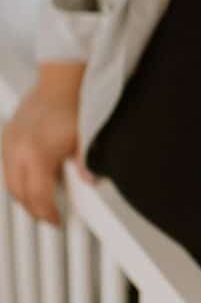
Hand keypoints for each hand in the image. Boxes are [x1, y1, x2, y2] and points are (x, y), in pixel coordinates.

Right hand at [1, 88, 96, 226]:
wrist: (59, 81)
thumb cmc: (71, 106)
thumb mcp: (84, 138)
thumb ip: (85, 164)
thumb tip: (90, 183)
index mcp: (37, 154)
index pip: (38, 196)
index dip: (47, 213)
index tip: (56, 220)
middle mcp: (18, 150)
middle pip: (19, 194)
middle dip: (34, 209)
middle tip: (48, 216)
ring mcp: (9, 143)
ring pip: (10, 182)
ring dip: (23, 196)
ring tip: (40, 202)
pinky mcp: (7, 137)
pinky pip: (7, 167)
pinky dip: (17, 179)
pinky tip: (30, 181)